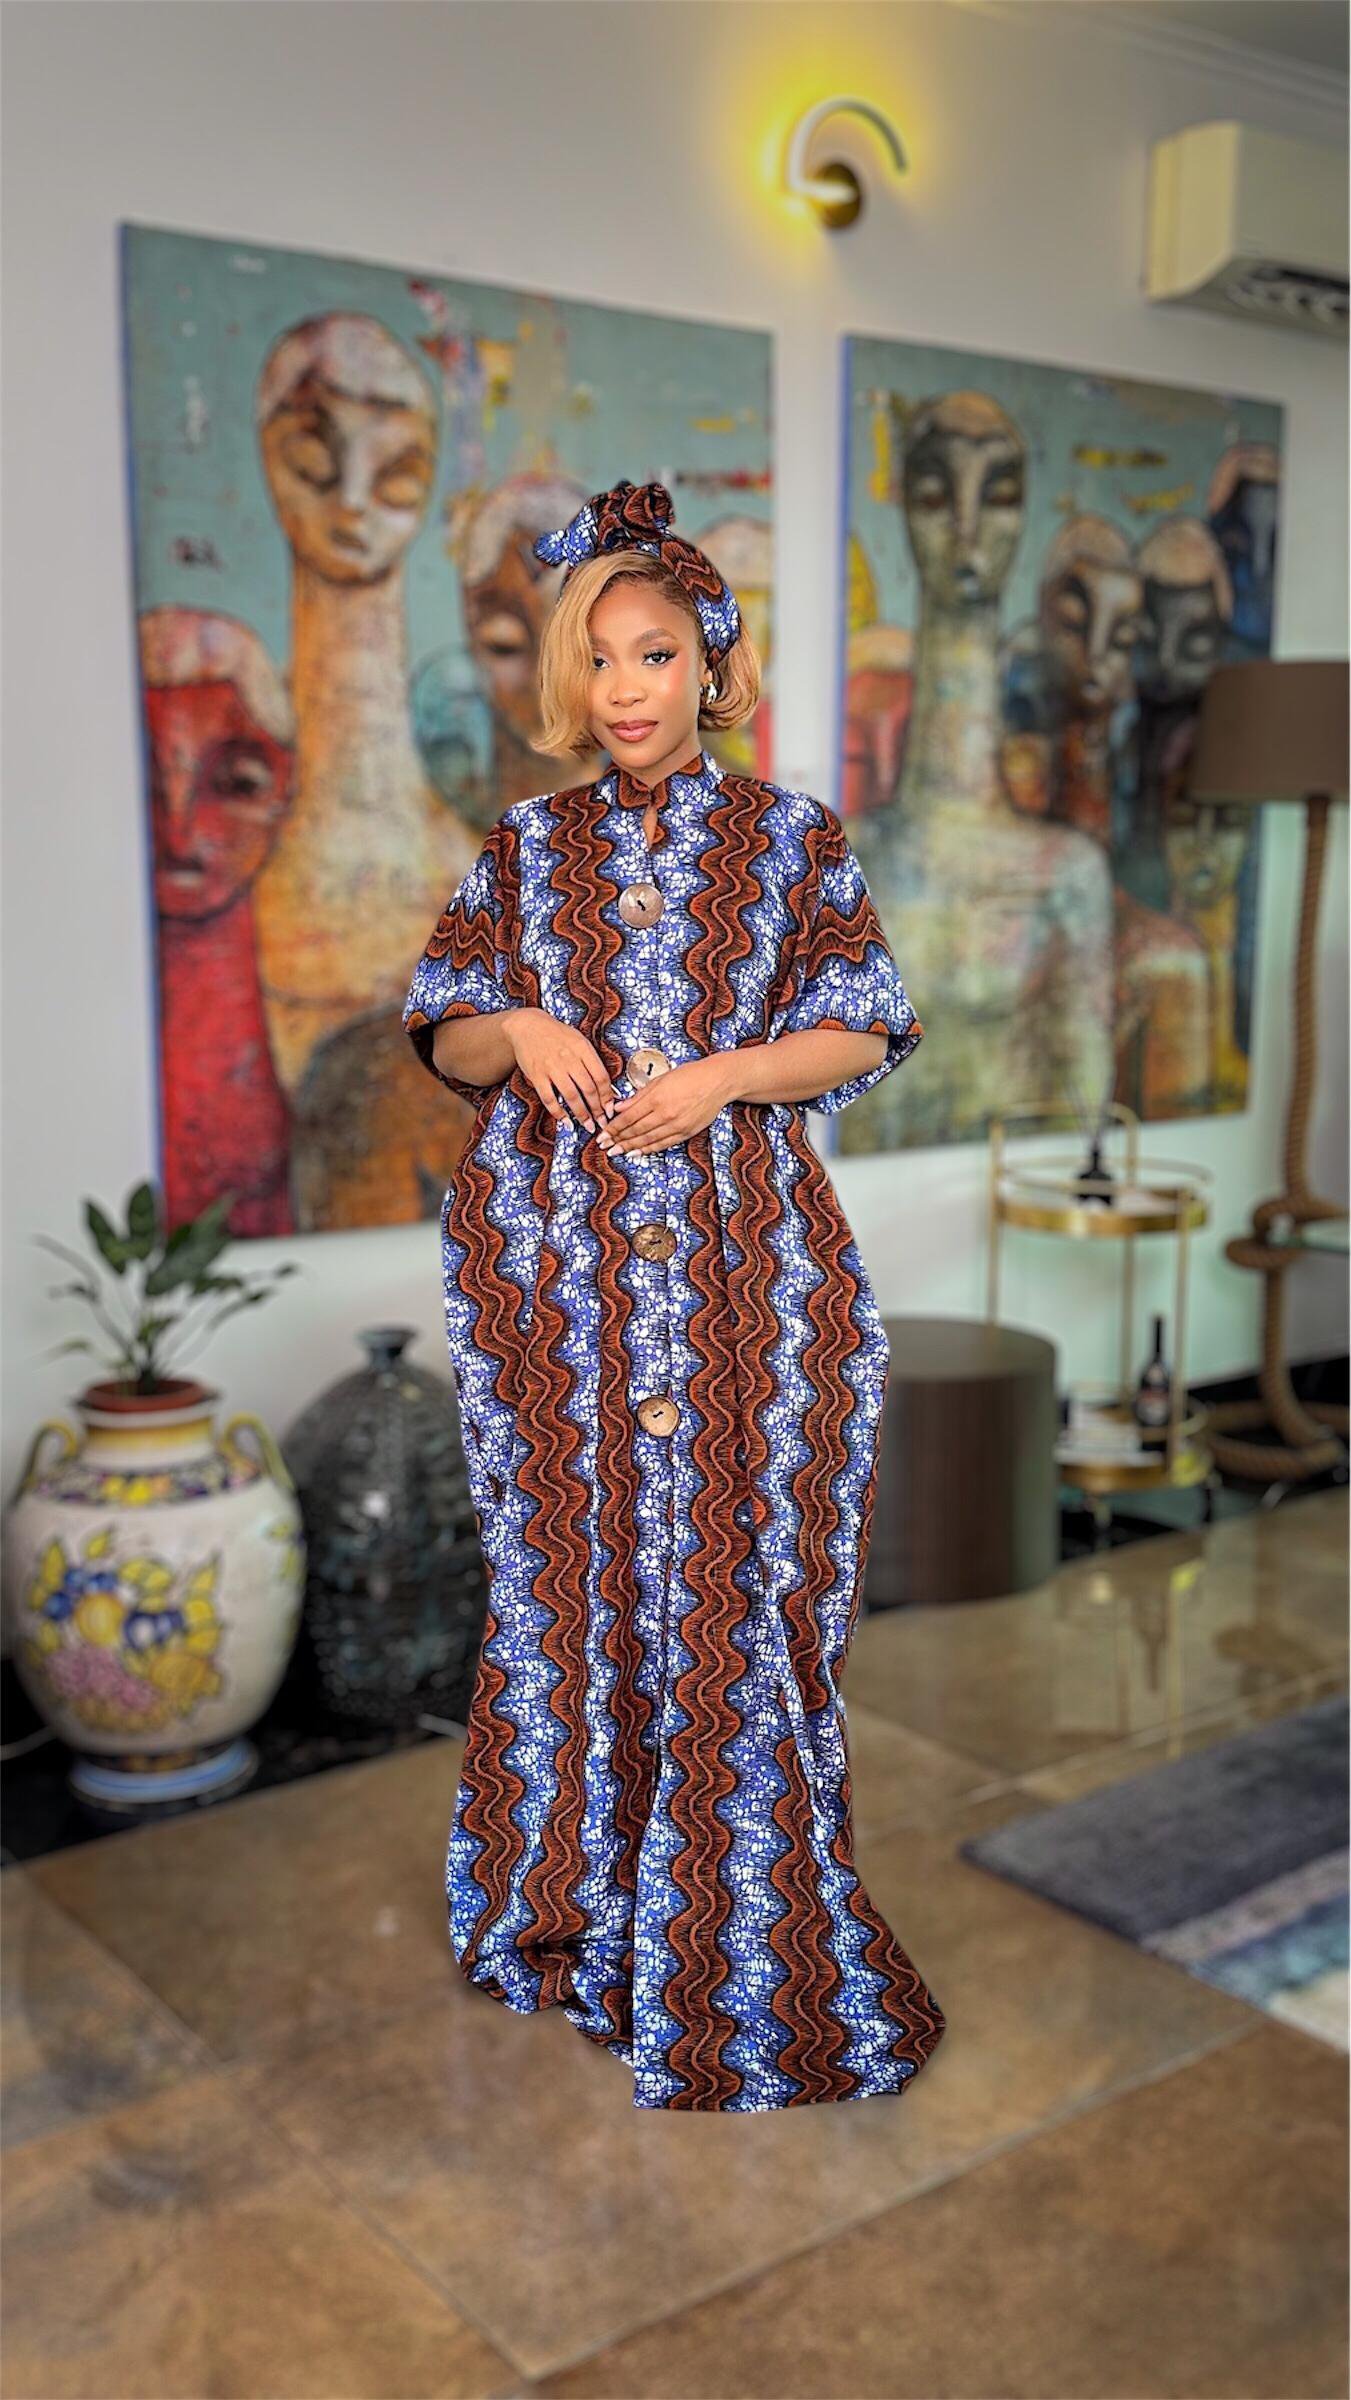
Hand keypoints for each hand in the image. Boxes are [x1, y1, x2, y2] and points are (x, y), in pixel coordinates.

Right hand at [507, 1009, 618, 1131]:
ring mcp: (552, 1067)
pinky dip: (558, 1113)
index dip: (608, 1097)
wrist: (527, 1026)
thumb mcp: (579, 1041)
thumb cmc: (557, 1035)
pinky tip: (565, 1122)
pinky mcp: (537, 1075)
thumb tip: (606, 1087)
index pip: (601, 1077)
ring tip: (588, 1126)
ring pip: (571, 1096)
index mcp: (583, 1049)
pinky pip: (549, 1098)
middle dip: (597, 1110)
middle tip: (602, 1123)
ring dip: (582, 1115)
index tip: (610, 1109)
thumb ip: (591, 1061)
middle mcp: (569, 1058)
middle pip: (588, 1089)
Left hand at [597, 1056, 739, 1156]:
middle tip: (605, 1147)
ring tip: (617, 1152)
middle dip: (617, 1140)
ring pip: (647, 1140)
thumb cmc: (690, 1075)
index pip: (628, 1117)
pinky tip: (637, 1153)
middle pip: (635, 1131)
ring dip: (629, 1147)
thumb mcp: (661, 1079)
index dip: (613, 1128)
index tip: (602, 1135)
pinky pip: (663, 1144)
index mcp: (656, 1098)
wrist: (718, 1082)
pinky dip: (648, 1149)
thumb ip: (638, 1095)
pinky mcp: (686, 1132)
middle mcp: (665, 1114)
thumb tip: (618, 1107)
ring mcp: (676, 1125)